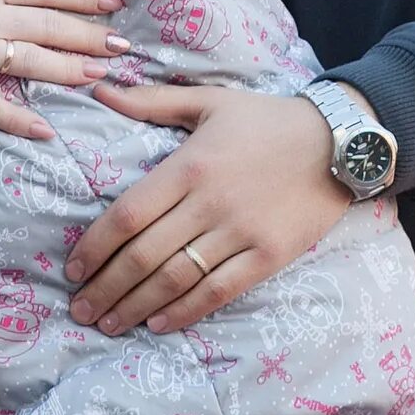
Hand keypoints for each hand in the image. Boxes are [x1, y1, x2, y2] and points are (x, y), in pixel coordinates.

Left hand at [63, 85, 349, 336]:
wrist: (341, 141)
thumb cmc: (268, 120)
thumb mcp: (209, 101)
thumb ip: (151, 101)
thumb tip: (100, 89)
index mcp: (188, 165)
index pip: (126, 215)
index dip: (93, 248)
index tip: (72, 269)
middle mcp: (209, 203)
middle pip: (143, 255)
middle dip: (106, 287)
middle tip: (81, 309)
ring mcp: (240, 232)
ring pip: (175, 279)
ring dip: (136, 306)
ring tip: (110, 324)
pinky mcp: (269, 256)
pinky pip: (218, 291)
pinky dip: (185, 311)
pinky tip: (158, 323)